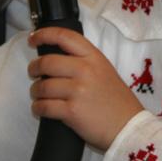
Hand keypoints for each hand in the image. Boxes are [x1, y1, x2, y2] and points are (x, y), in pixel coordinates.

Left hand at [27, 28, 143, 150]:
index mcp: (94, 57)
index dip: (44, 34)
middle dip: (34, 68)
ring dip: (35, 91)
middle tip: (33, 73)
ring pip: (42, 86)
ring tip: (39, 94)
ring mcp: (78, 91)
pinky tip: (40, 109)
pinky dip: (37, 108)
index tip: (33, 39)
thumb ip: (84, 62)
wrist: (128, 126)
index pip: (64, 37)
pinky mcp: (72, 111)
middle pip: (47, 62)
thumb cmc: (116, 100)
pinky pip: (44, 106)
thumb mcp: (105, 71)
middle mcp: (85, 70)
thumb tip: (55, 58)